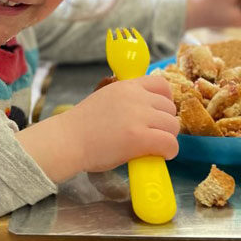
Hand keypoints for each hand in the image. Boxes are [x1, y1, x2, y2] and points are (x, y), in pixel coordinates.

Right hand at [17, 75, 179, 181]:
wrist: (67, 140)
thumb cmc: (82, 126)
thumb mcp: (106, 99)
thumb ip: (127, 99)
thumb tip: (148, 109)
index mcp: (126, 86)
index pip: (161, 85)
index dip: (165, 100)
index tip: (160, 113)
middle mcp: (135, 97)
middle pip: (170, 108)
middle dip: (164, 123)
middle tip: (152, 134)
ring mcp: (139, 116)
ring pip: (172, 126)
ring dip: (167, 137)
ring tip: (153, 146)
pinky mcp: (140, 137)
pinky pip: (170, 144)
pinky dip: (168, 152)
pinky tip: (158, 156)